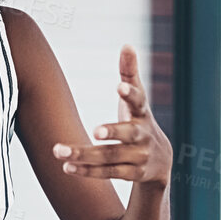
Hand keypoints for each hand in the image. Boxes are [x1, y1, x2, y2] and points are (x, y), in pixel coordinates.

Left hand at [53, 46, 171, 186]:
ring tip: (59, 152)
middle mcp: (143, 135)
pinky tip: (67, 167)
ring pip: (112, 156)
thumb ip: (130, 74)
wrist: (161, 162)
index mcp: (142, 113)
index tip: (119, 86)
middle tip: (95, 131)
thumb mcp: (137, 100)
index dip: (130, 93)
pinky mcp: (133, 175)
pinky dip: (88, 171)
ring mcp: (139, 156)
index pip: (139, 101)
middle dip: (111, 131)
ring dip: (85, 155)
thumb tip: (127, 45)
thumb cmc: (139, 121)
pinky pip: (109, 173)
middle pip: (127, 133)